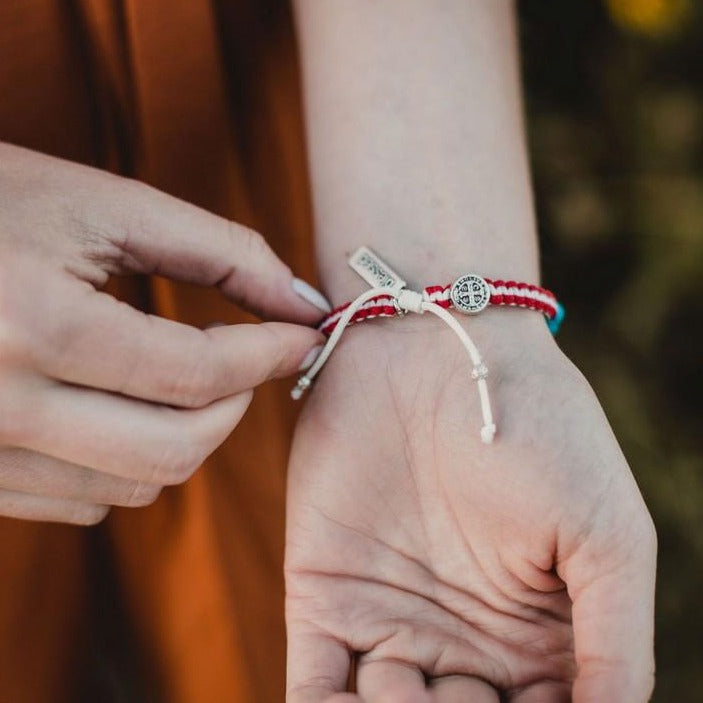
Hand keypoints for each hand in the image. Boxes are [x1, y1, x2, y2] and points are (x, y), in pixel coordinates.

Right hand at [0, 143, 325, 524]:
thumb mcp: (104, 205)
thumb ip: (220, 249)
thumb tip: (304, 302)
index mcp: (34, 325)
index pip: (195, 373)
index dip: (269, 354)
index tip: (305, 335)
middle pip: (175, 450)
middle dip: (235, 405)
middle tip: (251, 359)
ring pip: (134, 486)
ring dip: (187, 433)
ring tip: (186, 376)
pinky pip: (83, 502)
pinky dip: (129, 461)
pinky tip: (124, 407)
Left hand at [285, 311, 655, 701]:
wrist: (435, 347)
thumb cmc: (537, 425)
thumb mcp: (606, 534)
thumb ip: (614, 643)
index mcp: (534, 639)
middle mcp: (460, 643)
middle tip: (459, 699)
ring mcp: (389, 622)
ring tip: (411, 692)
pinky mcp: (324, 597)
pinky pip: (317, 690)